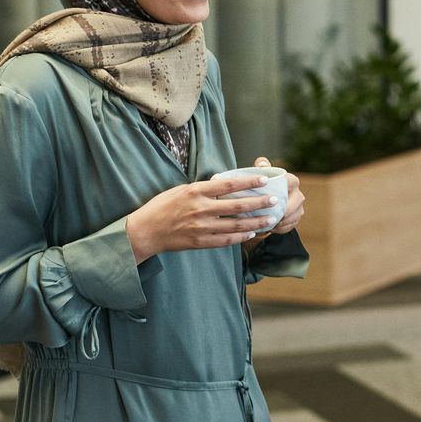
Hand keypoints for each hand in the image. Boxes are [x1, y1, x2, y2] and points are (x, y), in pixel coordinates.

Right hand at [127, 176, 273, 262]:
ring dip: (256, 222)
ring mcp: (202, 227)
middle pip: (238, 205)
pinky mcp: (200, 242)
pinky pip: (226, 240)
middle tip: (274, 200)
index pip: (229, 184)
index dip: (249, 182)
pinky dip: (241, 237)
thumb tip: (225, 184)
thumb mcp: (181, 189)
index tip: (264, 180)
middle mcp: (201, 209)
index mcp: (196, 191)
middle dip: (260, 203)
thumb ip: (203, 189)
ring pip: (236, 225)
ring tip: (270, 219)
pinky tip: (252, 233)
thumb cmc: (161, 206)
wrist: (146, 231)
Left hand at [256, 156, 304, 234]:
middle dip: (280, 211)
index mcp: (292, 180)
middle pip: (292, 204)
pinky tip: (270, 228)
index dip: (280, 189)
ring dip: (279, 221)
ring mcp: (299, 207)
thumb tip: (262, 164)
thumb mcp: (262, 173)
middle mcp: (298, 194)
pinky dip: (280, 228)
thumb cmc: (264, 183)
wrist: (270, 198)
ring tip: (266, 223)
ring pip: (292, 217)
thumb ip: (262, 166)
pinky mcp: (297, 218)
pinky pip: (290, 226)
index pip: (290, 183)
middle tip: (266, 215)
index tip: (268, 196)